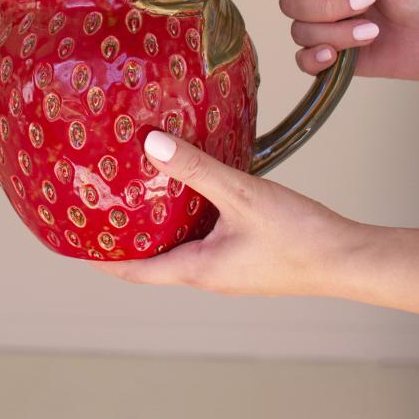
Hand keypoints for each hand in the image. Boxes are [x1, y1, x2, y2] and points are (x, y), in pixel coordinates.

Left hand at [90, 132, 418, 319]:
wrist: (348, 259)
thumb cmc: (299, 236)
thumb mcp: (242, 195)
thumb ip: (197, 168)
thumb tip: (151, 144)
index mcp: (197, 270)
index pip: (132, 271)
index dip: (98, 259)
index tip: (70, 243)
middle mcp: (207, 274)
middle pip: (150, 261)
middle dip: (122, 240)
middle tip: (96, 211)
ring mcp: (227, 269)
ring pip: (177, 249)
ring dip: (154, 229)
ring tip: (133, 197)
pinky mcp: (244, 257)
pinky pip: (202, 240)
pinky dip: (184, 221)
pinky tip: (189, 192)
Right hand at [268, 0, 418, 88]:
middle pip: (288, 1)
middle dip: (327, 5)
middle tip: (367, 0)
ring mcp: (326, 25)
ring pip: (299, 31)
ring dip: (337, 32)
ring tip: (372, 29)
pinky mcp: (333, 55)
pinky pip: (303, 60)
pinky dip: (316, 58)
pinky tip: (338, 55)